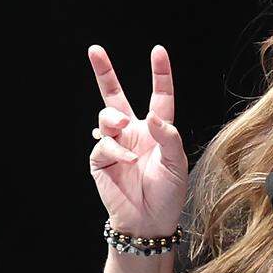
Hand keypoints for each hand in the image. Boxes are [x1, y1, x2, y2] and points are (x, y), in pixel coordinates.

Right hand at [87, 44, 187, 235]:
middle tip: (95, 50)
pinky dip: (115, 149)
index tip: (158, 51)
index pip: (159, 96)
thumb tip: (152, 116)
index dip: (159, 74)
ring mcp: (116, 144)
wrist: (149, 222)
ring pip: (107, 116)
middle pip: (115, 96)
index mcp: (157, 130)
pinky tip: (126, 161)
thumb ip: (169, 136)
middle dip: (104, 72)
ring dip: (114, 118)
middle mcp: (134, 132)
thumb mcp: (177, 164)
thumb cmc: (168, 194)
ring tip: (123, 127)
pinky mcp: (101, 159)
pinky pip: (104, 143)